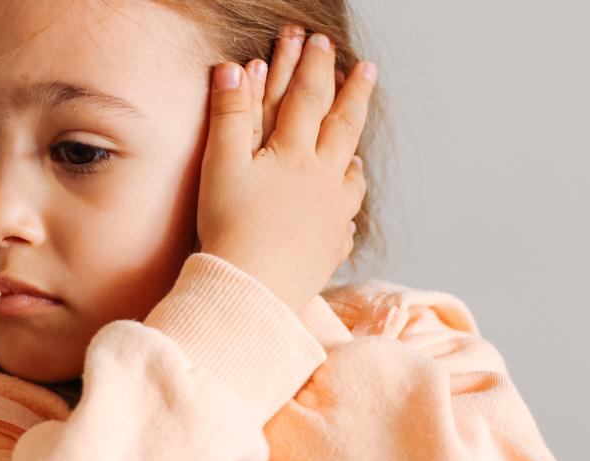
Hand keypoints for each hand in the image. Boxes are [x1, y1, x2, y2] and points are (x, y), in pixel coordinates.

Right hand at [197, 27, 375, 311]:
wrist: (253, 290)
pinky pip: (346, 222)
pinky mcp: (330, 248)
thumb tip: (237, 67)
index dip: (314, 66)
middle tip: (368, 69)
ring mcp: (332, 215)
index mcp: (296, 154)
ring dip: (352, 154)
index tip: (320, 41)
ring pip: (351, 176)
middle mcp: (323, 180)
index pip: (308, 98)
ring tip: (355, 150)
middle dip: (354, 93)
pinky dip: (346, 208)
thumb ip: (230, 114)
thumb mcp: (221, 164)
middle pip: (344, 127)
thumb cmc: (230, 228)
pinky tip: (343, 212)